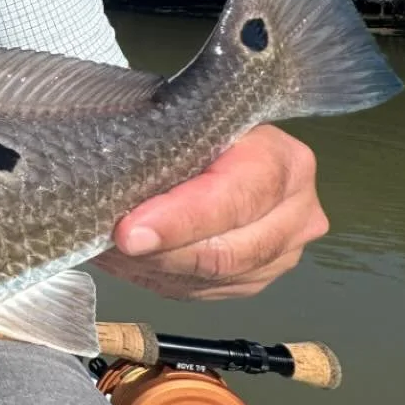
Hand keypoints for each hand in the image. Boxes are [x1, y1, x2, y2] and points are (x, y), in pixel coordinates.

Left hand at [98, 124, 327, 300]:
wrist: (216, 144)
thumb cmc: (195, 123)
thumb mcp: (183, 114)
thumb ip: (163, 142)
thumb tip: (112, 172)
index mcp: (286, 161)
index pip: (237, 197)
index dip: (181, 219)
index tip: (130, 233)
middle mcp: (297, 212)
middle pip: (228, 251)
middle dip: (160, 253)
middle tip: (108, 246)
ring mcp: (281, 253)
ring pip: (213, 277)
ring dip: (153, 268)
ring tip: (107, 250)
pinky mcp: (254, 280)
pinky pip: (202, 290)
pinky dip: (157, 277)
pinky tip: (126, 260)